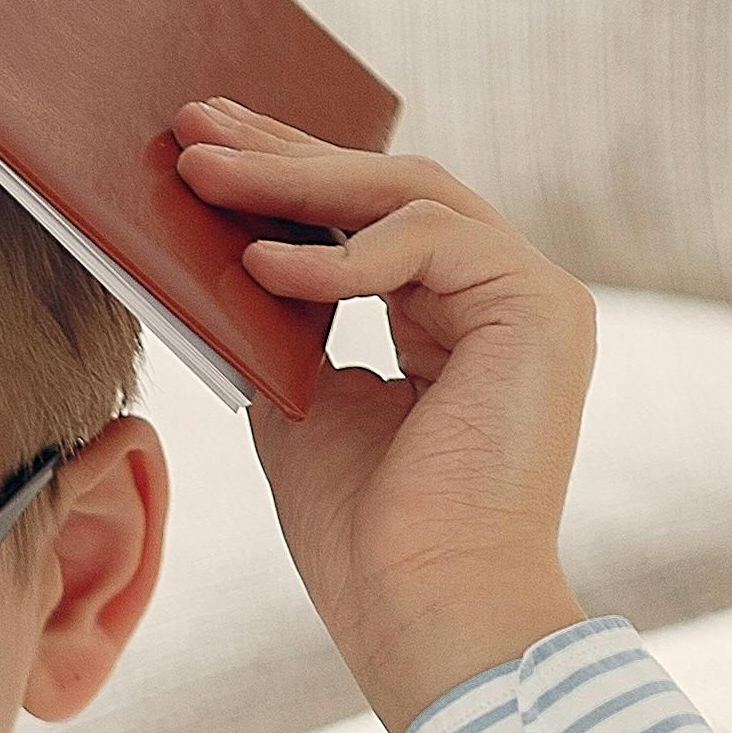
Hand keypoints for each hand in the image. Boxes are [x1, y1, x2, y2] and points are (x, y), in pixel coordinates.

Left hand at [171, 101, 594, 732]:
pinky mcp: (539, 309)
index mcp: (454, 318)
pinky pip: (429, 240)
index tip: (201, 151)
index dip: (287, 178)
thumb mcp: (298, 408)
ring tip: (200, 171)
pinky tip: (259, 263)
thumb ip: (283, 331)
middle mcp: (502, 295)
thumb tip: (230, 264)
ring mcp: (530, 296)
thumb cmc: (363, 535)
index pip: (370, 220)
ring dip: (296, 178)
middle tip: (192, 123)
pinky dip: (339, 254)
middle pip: (391, 188)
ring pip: (411, 194)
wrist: (422, 608)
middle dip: (285, 151)